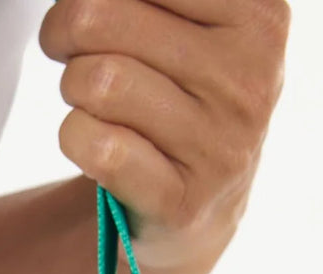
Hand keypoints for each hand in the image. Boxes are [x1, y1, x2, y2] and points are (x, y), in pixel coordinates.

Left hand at [41, 0, 288, 273]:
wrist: (197, 203)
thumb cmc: (178, 97)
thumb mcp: (188, 28)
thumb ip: (143, 1)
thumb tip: (83, 0)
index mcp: (257, 15)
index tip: (88, 9)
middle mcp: (249, 76)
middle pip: (98, 17)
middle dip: (65, 31)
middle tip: (67, 48)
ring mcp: (220, 144)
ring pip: (96, 81)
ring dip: (72, 89)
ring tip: (89, 98)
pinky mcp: (182, 201)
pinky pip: (98, 147)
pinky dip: (75, 137)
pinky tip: (92, 139)